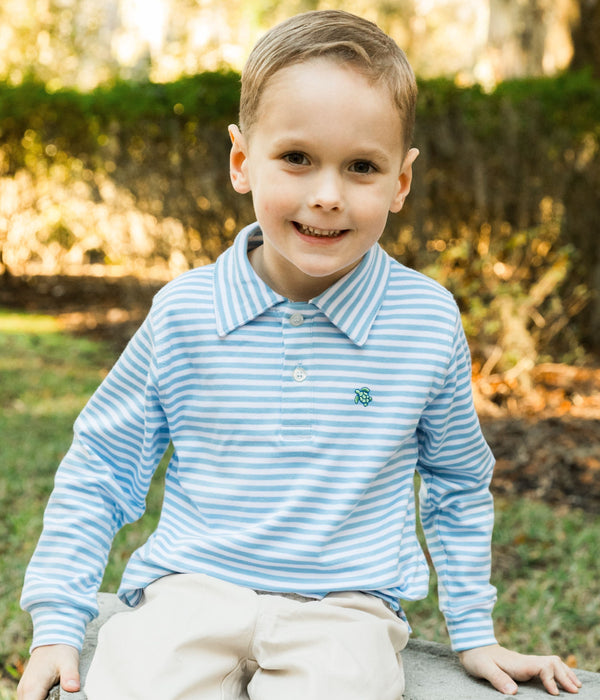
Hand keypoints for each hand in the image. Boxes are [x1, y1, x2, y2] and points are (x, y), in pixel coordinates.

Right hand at [17, 644, 79, 699]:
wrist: (53, 636)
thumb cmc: (61, 650)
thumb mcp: (69, 661)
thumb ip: (70, 676)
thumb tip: (74, 688)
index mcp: (32, 688)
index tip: (56, 699)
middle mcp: (24, 691)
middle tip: (59, 695)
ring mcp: (23, 690)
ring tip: (57, 692)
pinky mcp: (26, 688)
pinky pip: (31, 698)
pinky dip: (41, 697)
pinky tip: (52, 693)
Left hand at [459, 643, 581, 695]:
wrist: (472, 645)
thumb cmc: (477, 658)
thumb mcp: (483, 669)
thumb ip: (498, 679)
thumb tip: (513, 692)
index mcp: (519, 663)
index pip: (543, 666)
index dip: (552, 679)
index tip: (555, 694)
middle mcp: (526, 661)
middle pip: (552, 663)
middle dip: (565, 676)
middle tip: (576, 691)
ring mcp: (526, 663)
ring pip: (551, 663)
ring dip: (564, 673)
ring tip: (576, 686)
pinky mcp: (524, 666)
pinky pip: (546, 667)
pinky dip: (558, 673)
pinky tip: (562, 681)